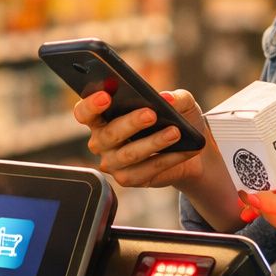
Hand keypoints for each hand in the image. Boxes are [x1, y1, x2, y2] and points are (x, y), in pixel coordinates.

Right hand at [73, 89, 214, 189]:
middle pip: (108, 134)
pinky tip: (183, 150)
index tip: (106, 96)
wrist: (190, 148)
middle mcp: (102, 140)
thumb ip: (175, 97)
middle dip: (130, 123)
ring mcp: (113, 162)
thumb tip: (167, 99)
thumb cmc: (177, 119)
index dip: (91, 105)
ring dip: (153, 142)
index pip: (84, 112)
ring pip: (128, 154)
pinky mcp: (129, 178)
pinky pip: (145, 171)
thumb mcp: (180, 102)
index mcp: (103, 116)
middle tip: (151, 114)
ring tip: (175, 132)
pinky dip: (167, 159)